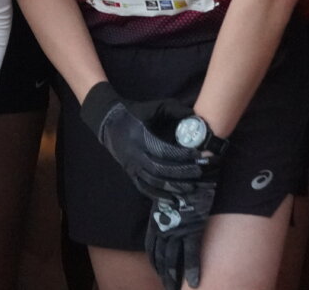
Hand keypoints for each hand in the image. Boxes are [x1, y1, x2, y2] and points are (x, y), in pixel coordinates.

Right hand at [79, 82, 202, 199]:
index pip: (163, 151)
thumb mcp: (153, 107)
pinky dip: (160, 196)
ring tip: (192, 187)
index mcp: (140, 138)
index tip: (197, 155)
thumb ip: (174, 110)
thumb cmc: (134, 113)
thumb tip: (195, 117)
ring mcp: (132, 167)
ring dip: (174, 187)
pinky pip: (145, 189)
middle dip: (182, 173)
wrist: (108, 121)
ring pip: (154, 182)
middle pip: (160, 170)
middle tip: (199, 172)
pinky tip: (175, 200)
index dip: (182, 155)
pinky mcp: (131, 174)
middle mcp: (135, 155)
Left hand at [145, 154, 219, 289]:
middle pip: (160, 253)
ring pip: (172, 257)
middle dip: (162, 270)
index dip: (155, 257)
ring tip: (172, 286)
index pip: (152, 242)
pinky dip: (192, 268)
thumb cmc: (177, 164)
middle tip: (164, 283)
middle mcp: (164, 221)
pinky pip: (191, 252)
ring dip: (172, 274)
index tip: (157, 269)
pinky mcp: (191, 225)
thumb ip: (165, 194)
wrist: (186, 154)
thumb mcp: (166, 181)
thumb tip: (168, 199)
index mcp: (158, 211)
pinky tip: (193, 281)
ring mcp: (177, 224)